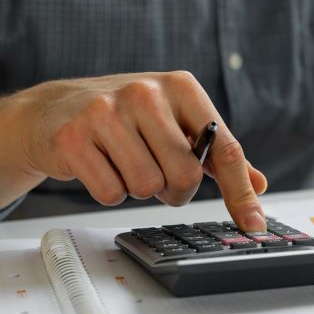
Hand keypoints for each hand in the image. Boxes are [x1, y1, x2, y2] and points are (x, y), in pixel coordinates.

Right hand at [0, 72, 267, 230]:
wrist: (54, 108)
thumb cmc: (128, 117)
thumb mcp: (178, 122)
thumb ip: (219, 154)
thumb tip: (258, 184)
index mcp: (182, 88)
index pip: (224, 149)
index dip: (240, 192)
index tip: (254, 225)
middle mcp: (146, 93)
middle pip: (185, 175)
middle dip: (175, 189)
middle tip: (159, 175)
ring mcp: (106, 112)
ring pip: (147, 186)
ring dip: (141, 189)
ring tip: (126, 163)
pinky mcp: (74, 137)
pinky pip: (110, 192)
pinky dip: (110, 191)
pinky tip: (101, 165)